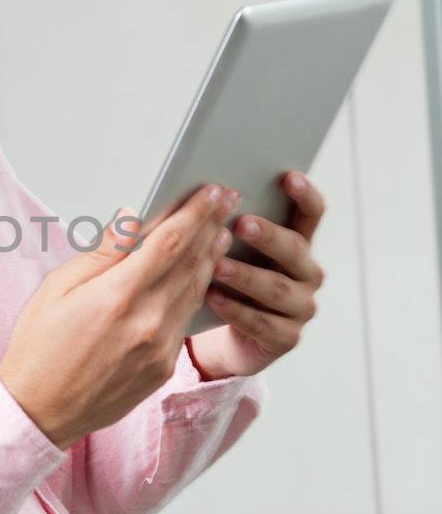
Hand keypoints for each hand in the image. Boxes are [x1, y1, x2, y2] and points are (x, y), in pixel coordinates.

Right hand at [0, 182, 237, 449]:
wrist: (40, 411)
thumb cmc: (40, 345)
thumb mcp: (58, 288)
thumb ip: (103, 253)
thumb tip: (133, 218)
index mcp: (117, 296)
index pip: (170, 242)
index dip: (196, 213)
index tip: (212, 190)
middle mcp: (147, 322)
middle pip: (192, 263)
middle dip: (211, 227)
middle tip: (228, 199)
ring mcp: (160, 348)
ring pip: (195, 292)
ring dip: (212, 259)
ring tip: (221, 232)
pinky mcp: (163, 367)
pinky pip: (186, 321)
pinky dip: (197, 292)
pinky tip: (200, 276)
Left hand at [187, 171, 325, 380]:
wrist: (226, 335)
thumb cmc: (226, 280)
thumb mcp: (229, 251)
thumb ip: (226, 224)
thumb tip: (202, 194)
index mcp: (297, 243)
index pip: (311, 213)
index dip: (304, 195)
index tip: (288, 176)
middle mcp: (307, 273)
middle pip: (295, 249)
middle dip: (268, 235)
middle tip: (242, 223)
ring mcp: (301, 307)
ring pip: (278, 289)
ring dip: (247, 275)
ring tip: (218, 265)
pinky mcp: (287, 337)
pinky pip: (262, 323)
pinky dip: (236, 310)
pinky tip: (213, 298)